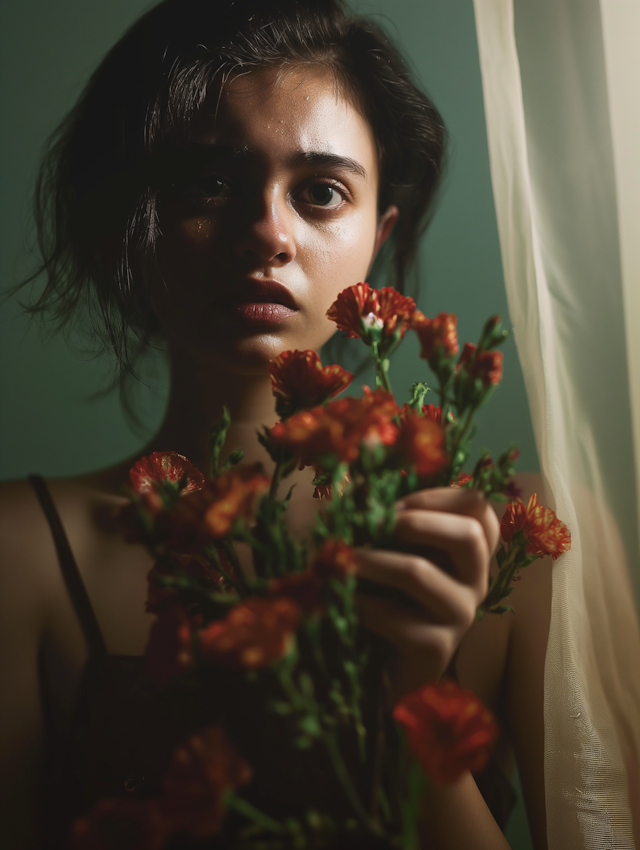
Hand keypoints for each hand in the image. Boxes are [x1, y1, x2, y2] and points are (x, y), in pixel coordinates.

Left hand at [354, 488, 499, 697]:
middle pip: (469, 534)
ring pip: (419, 572)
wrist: (377, 669)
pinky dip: (360, 602)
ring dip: (370, 560)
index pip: (480, 508)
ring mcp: (459, 616)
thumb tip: (365, 446)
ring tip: (340, 558)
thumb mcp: (383, 544)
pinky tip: (342, 600)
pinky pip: (394, 617)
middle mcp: (474, 581)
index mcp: (468, 551)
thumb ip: (378, 502)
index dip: (438, 495)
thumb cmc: (382, 593)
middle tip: (376, 524)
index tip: (397, 503)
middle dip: (414, 521)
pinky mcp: (436, 650)